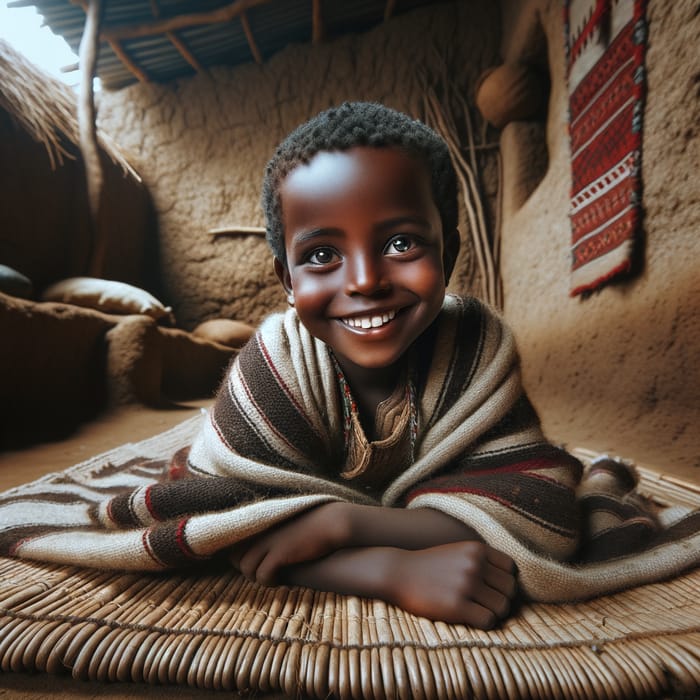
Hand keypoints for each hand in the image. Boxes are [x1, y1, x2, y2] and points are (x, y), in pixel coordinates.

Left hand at [233, 502, 350, 584]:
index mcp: (261, 523)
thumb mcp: (286, 526)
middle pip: (236, 558)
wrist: (332, 522)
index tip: (259, 564)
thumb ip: (271, 533)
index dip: (243, 559)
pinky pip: (262, 575)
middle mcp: (261, 531)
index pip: (234, 546)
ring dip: (258, 578)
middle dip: (249, 570)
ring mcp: (269, 541)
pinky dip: (269, 581)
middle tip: (267, 573)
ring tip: (274, 577)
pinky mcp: (279, 552)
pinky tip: (281, 580)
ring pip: (246, 569)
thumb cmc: (312, 525)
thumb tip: (260, 550)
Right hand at [387, 541, 516, 627]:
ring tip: (478, 610)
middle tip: (485, 603)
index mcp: (476, 549)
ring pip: (503, 607)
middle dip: (501, 598)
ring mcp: (465, 584)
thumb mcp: (457, 551)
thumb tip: (511, 581)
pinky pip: (488, 620)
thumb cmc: (430, 565)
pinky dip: (483, 623)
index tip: (491, 587)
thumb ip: (481, 560)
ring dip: (494, 612)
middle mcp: (474, 564)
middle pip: (510, 589)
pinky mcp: (456, 606)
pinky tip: (470, 617)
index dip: (504, 580)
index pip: (511, 569)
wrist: (398, 572)